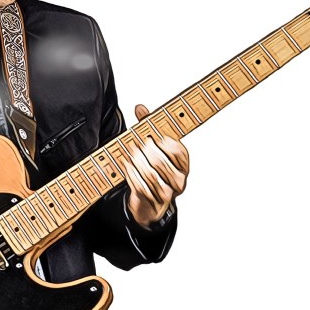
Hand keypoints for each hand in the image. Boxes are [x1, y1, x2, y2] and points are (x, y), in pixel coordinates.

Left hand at [121, 104, 190, 228]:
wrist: (151, 201)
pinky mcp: (156, 202)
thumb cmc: (155, 168)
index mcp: (183, 163)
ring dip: (137, 164)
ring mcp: (169, 192)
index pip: (177, 149)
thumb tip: (140, 108)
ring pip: (151, 175)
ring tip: (129, 155)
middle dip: (145, 152)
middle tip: (134, 144)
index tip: (149, 135)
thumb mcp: (153, 145)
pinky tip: (127, 168)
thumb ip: (148, 126)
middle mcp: (180, 178)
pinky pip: (143, 188)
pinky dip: (132, 176)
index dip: (162, 141)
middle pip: (161, 162)